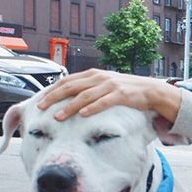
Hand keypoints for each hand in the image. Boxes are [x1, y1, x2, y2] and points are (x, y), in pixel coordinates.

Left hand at [36, 69, 181, 121]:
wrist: (150, 90)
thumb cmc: (126, 90)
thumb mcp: (105, 85)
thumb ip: (89, 88)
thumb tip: (70, 97)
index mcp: (93, 74)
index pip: (67, 80)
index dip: (52, 89)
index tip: (40, 99)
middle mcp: (99, 77)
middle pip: (71, 87)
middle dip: (54, 97)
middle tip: (42, 107)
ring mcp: (110, 85)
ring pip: (84, 96)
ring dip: (69, 106)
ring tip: (58, 116)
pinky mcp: (121, 95)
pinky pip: (103, 102)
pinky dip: (92, 108)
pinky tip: (82, 114)